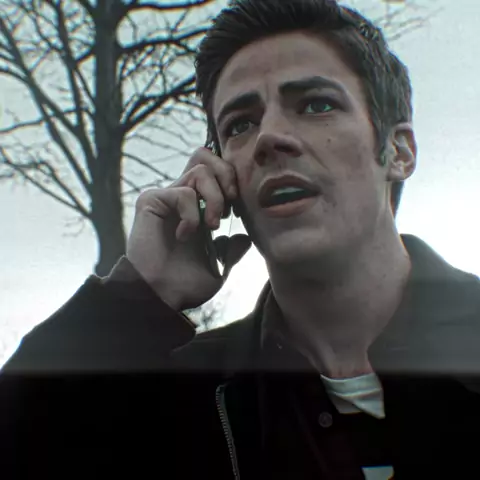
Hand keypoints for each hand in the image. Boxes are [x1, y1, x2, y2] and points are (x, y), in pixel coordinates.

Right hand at [125, 148, 250, 310]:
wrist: (161, 297)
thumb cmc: (185, 285)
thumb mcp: (218, 267)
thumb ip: (231, 250)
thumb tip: (245, 237)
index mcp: (198, 208)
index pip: (215, 171)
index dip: (231, 179)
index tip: (237, 209)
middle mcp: (182, 197)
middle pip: (206, 156)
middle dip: (227, 176)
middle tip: (231, 206)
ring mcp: (167, 197)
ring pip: (201, 170)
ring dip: (215, 199)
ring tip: (211, 226)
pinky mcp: (152, 201)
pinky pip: (184, 193)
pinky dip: (192, 215)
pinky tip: (185, 235)